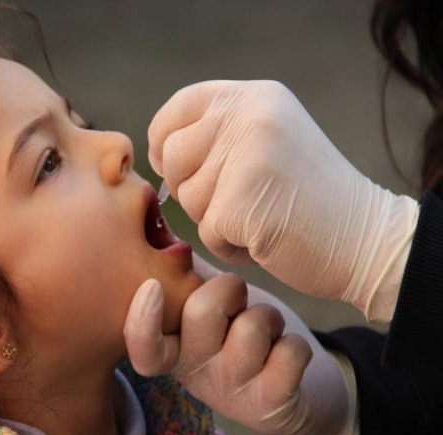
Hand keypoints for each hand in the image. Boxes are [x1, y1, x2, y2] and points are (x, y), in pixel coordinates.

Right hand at [124, 271, 357, 434]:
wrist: (297, 394)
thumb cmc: (244, 333)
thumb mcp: (209, 306)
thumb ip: (184, 275)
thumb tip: (160, 228)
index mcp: (174, 348)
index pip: (143, 346)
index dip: (142, 320)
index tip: (153, 287)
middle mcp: (195, 373)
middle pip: (201, 311)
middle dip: (230, 289)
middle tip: (239, 302)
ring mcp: (231, 392)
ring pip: (251, 327)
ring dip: (270, 318)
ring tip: (268, 332)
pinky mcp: (270, 405)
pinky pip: (289, 352)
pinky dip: (296, 345)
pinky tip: (286, 354)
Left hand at [148, 80, 418, 320]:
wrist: (366, 238)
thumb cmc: (310, 196)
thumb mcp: (268, 139)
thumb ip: (220, 132)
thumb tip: (160, 151)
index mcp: (253, 97)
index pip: (178, 109)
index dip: (165, 141)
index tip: (176, 166)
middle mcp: (247, 116)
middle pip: (172, 156)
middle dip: (192, 187)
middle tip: (237, 200)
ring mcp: (244, 157)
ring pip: (186, 197)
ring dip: (214, 219)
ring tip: (259, 217)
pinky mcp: (240, 202)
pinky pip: (205, 232)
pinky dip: (229, 246)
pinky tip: (265, 239)